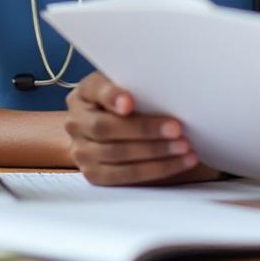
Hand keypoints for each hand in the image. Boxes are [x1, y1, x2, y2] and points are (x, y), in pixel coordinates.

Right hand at [65, 72, 221, 185]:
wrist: (104, 130)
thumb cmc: (124, 102)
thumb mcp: (125, 84)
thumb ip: (136, 84)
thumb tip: (157, 91)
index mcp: (83, 93)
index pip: (95, 90)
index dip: (112, 96)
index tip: (130, 102)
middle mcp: (75, 123)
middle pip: (106, 129)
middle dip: (145, 130)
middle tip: (177, 129)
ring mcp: (81, 152)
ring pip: (118, 156)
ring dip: (155, 153)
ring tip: (184, 149)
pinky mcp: (94, 175)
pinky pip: (124, 177)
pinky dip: (155, 170)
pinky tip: (177, 163)